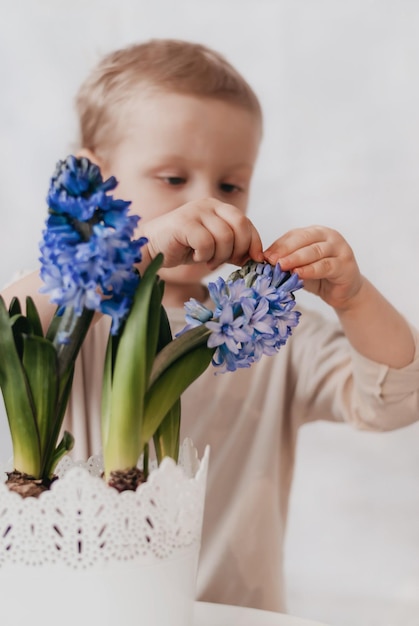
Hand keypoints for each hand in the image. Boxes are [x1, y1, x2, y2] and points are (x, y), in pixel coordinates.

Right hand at [139, 198, 263, 269]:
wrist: (152, 248)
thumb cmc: (183, 248)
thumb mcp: (215, 248)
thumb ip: (233, 248)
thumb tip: (256, 257)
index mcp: (218, 207)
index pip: (246, 222)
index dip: (254, 242)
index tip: (254, 260)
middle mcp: (208, 204)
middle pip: (240, 226)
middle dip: (238, 249)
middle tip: (226, 261)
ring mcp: (195, 212)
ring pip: (225, 237)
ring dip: (219, 256)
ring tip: (207, 260)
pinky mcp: (183, 223)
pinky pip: (206, 243)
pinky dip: (204, 256)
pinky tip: (195, 256)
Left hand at [264, 225, 363, 309]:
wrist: (344, 292)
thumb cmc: (321, 277)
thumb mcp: (301, 267)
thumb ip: (288, 261)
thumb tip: (266, 260)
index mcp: (317, 233)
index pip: (295, 234)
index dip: (280, 244)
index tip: (266, 255)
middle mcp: (330, 237)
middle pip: (305, 239)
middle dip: (286, 250)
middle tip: (271, 260)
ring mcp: (340, 249)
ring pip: (315, 251)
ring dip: (296, 258)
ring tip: (282, 266)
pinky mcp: (345, 264)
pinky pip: (325, 266)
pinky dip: (310, 270)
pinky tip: (298, 274)